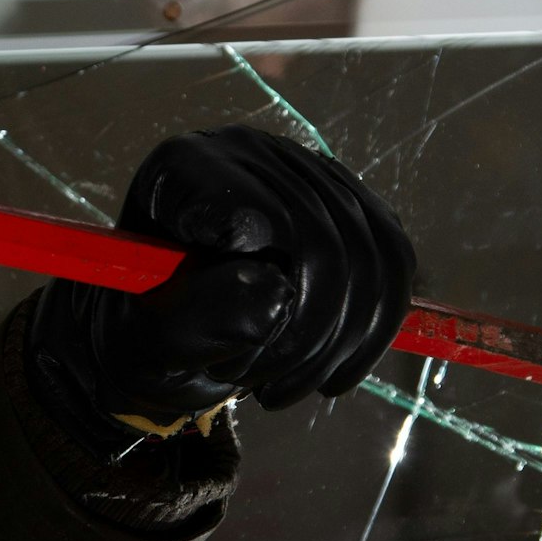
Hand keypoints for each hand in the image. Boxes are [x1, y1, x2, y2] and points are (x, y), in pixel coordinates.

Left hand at [25, 125, 415, 459]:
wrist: (165, 343)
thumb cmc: (146, 336)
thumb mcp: (154, 340)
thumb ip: (204, 315)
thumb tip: (280, 294)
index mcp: (183, 168)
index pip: (247, 208)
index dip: (260, 291)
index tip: (229, 358)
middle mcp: (249, 153)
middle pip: (322, 238)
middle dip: (303, 336)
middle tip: (257, 387)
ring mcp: (306, 174)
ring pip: (369, 257)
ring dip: (337, 344)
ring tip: (281, 385)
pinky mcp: (352, 207)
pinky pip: (395, 266)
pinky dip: (370, 334)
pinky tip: (328, 372)